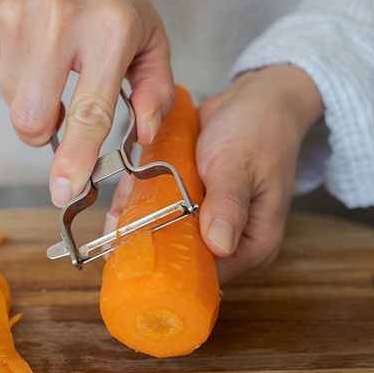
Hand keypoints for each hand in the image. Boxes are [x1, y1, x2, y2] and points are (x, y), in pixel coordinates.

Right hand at [0, 0, 175, 206]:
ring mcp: (16, 10)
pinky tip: (27, 41)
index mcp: (110, 28)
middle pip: (32, 118)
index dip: (75, 159)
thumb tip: (144, 133)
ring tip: (48, 59)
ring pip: (10, 99)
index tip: (64, 190)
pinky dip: (9, 69)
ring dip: (29, 94)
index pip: (90, 112)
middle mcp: (60, 18)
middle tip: (59, 110)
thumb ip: (154, 87)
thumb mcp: (148, 33)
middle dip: (43, 131)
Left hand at [104, 65, 324, 283]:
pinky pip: (161, 206)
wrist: (259, 95)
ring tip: (113, 217)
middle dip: (145, 244)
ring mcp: (208, 219)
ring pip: (164, 232)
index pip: (206, 276)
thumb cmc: (260, 128)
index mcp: (252, 244)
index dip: (169, 270)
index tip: (136, 261)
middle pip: (179, 257)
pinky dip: (140, 199)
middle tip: (114, 235)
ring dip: (136, 221)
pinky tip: (122, 195)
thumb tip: (218, 244)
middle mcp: (229, 238)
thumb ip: (228, 204)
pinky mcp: (192, 199)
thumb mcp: (239, 165)